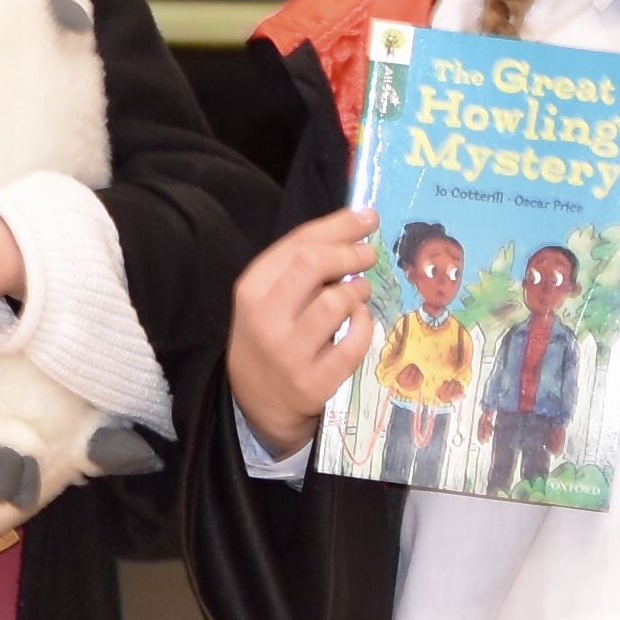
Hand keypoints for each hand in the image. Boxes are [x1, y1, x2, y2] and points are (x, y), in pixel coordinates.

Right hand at [230, 207, 381, 453]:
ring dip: (357, 291)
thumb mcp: (267, 299)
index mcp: (250, 290)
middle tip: (369, 254)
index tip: (367, 216)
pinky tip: (359, 322)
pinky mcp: (315, 381)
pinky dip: (363, 325)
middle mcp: (265, 318)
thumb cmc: (269, 338)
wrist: (258, 403)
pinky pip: (353, 341)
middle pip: (313, 264)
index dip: (337, 226)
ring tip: (358, 292)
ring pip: (337, 302)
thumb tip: (353, 228)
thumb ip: (298, 268)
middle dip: (349, 252)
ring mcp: (289, 352)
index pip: (296, 244)